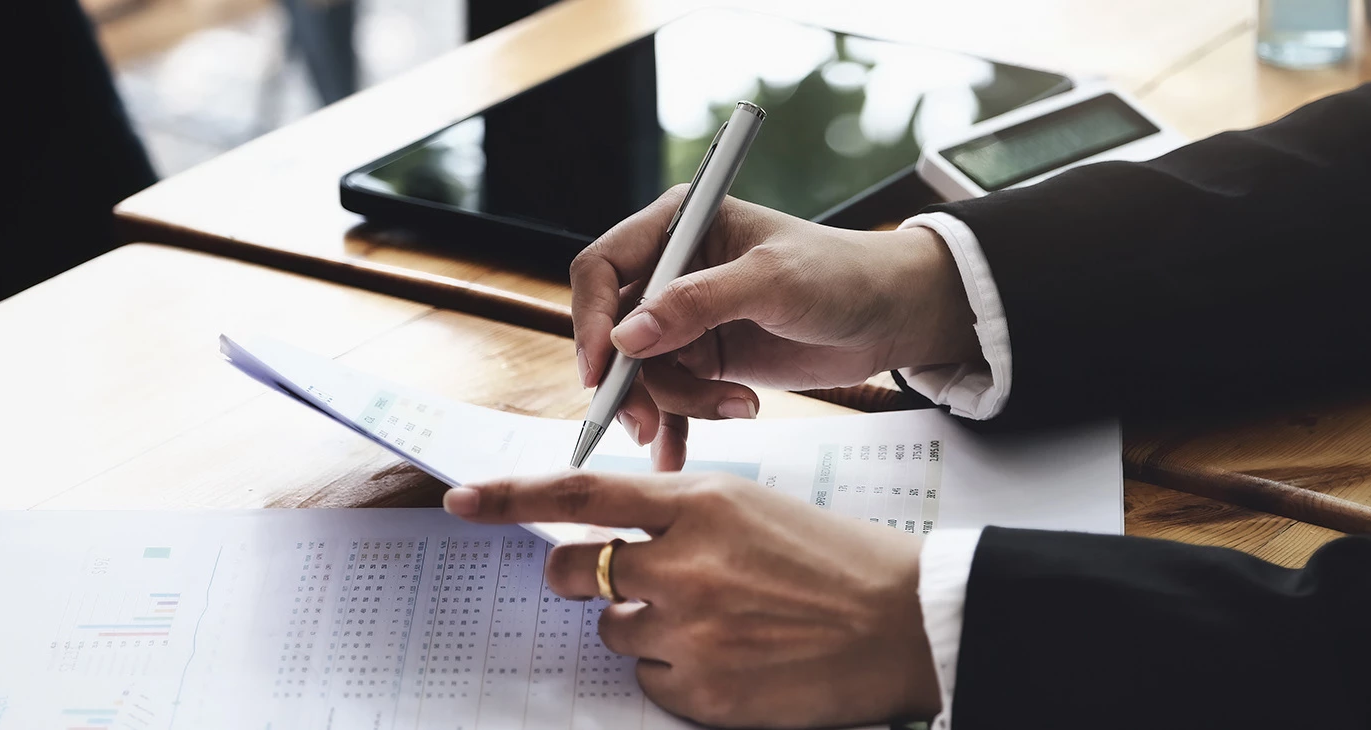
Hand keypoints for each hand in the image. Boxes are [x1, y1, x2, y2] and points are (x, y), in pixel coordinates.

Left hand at [443, 471, 940, 728]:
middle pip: (575, 570)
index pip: (582, 492)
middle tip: (621, 579)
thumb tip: (612, 538)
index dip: (511, 498)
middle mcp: (684, 564)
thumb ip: (681, 515)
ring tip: (718, 624)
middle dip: (582, 575)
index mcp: (701, 503)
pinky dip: (676, 675)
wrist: (907, 624)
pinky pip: (648, 684)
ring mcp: (690, 632)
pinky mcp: (702, 693)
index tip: (463, 500)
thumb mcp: (757, 508)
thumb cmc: (839, 560)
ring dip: (645, 628)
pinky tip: (732, 661)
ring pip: (613, 631)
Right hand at [571, 188, 978, 465]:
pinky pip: (670, 397)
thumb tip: (627, 337)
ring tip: (734, 409)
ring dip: (673, 404)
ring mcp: (687, 318)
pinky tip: (677, 452)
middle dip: (627, 380)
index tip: (601, 370)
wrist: (892, 316)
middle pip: (613, 330)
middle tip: (643, 422)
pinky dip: (674, 426)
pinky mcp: (708, 358)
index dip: (590, 319)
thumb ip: (698, 303)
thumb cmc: (841, 274)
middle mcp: (673, 270)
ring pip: (643, 373)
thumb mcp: (772, 282)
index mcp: (680, 225)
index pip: (603, 268)